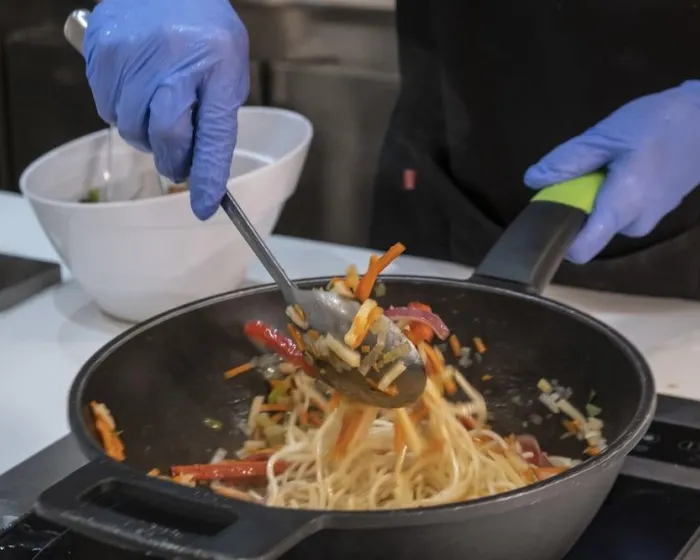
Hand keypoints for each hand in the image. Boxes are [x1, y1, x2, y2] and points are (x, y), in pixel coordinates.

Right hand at [84, 0, 249, 218]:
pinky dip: (121, 109)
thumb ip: (215, 119)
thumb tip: (200, 172)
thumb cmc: (205, 31)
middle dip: (172, 154)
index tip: (205, 206)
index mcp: (215, 64)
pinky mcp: (101, 50)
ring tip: (156, 103)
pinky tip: (135, 88)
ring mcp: (131, 53)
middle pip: (165, 136)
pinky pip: (106, 107)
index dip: (209, 174)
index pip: (212, 133)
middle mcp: (172, 59)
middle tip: (178, 150)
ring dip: (144, 131)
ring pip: (130, 127)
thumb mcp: (227, 72)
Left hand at [524, 80, 699, 263]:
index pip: (581, 251)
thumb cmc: (660, 123)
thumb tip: (533, 181)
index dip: (559, 239)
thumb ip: (568, 160)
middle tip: (586, 170)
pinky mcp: (657, 211)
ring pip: (604, 219)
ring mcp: (650, 220)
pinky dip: (613, 194)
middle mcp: (636, 224)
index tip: (547, 217)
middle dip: (578, 205)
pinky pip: (622, 211)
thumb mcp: (606, 134)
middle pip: (588, 230)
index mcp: (622, 208)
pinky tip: (627, 166)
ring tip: (611, 162)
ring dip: (597, 197)